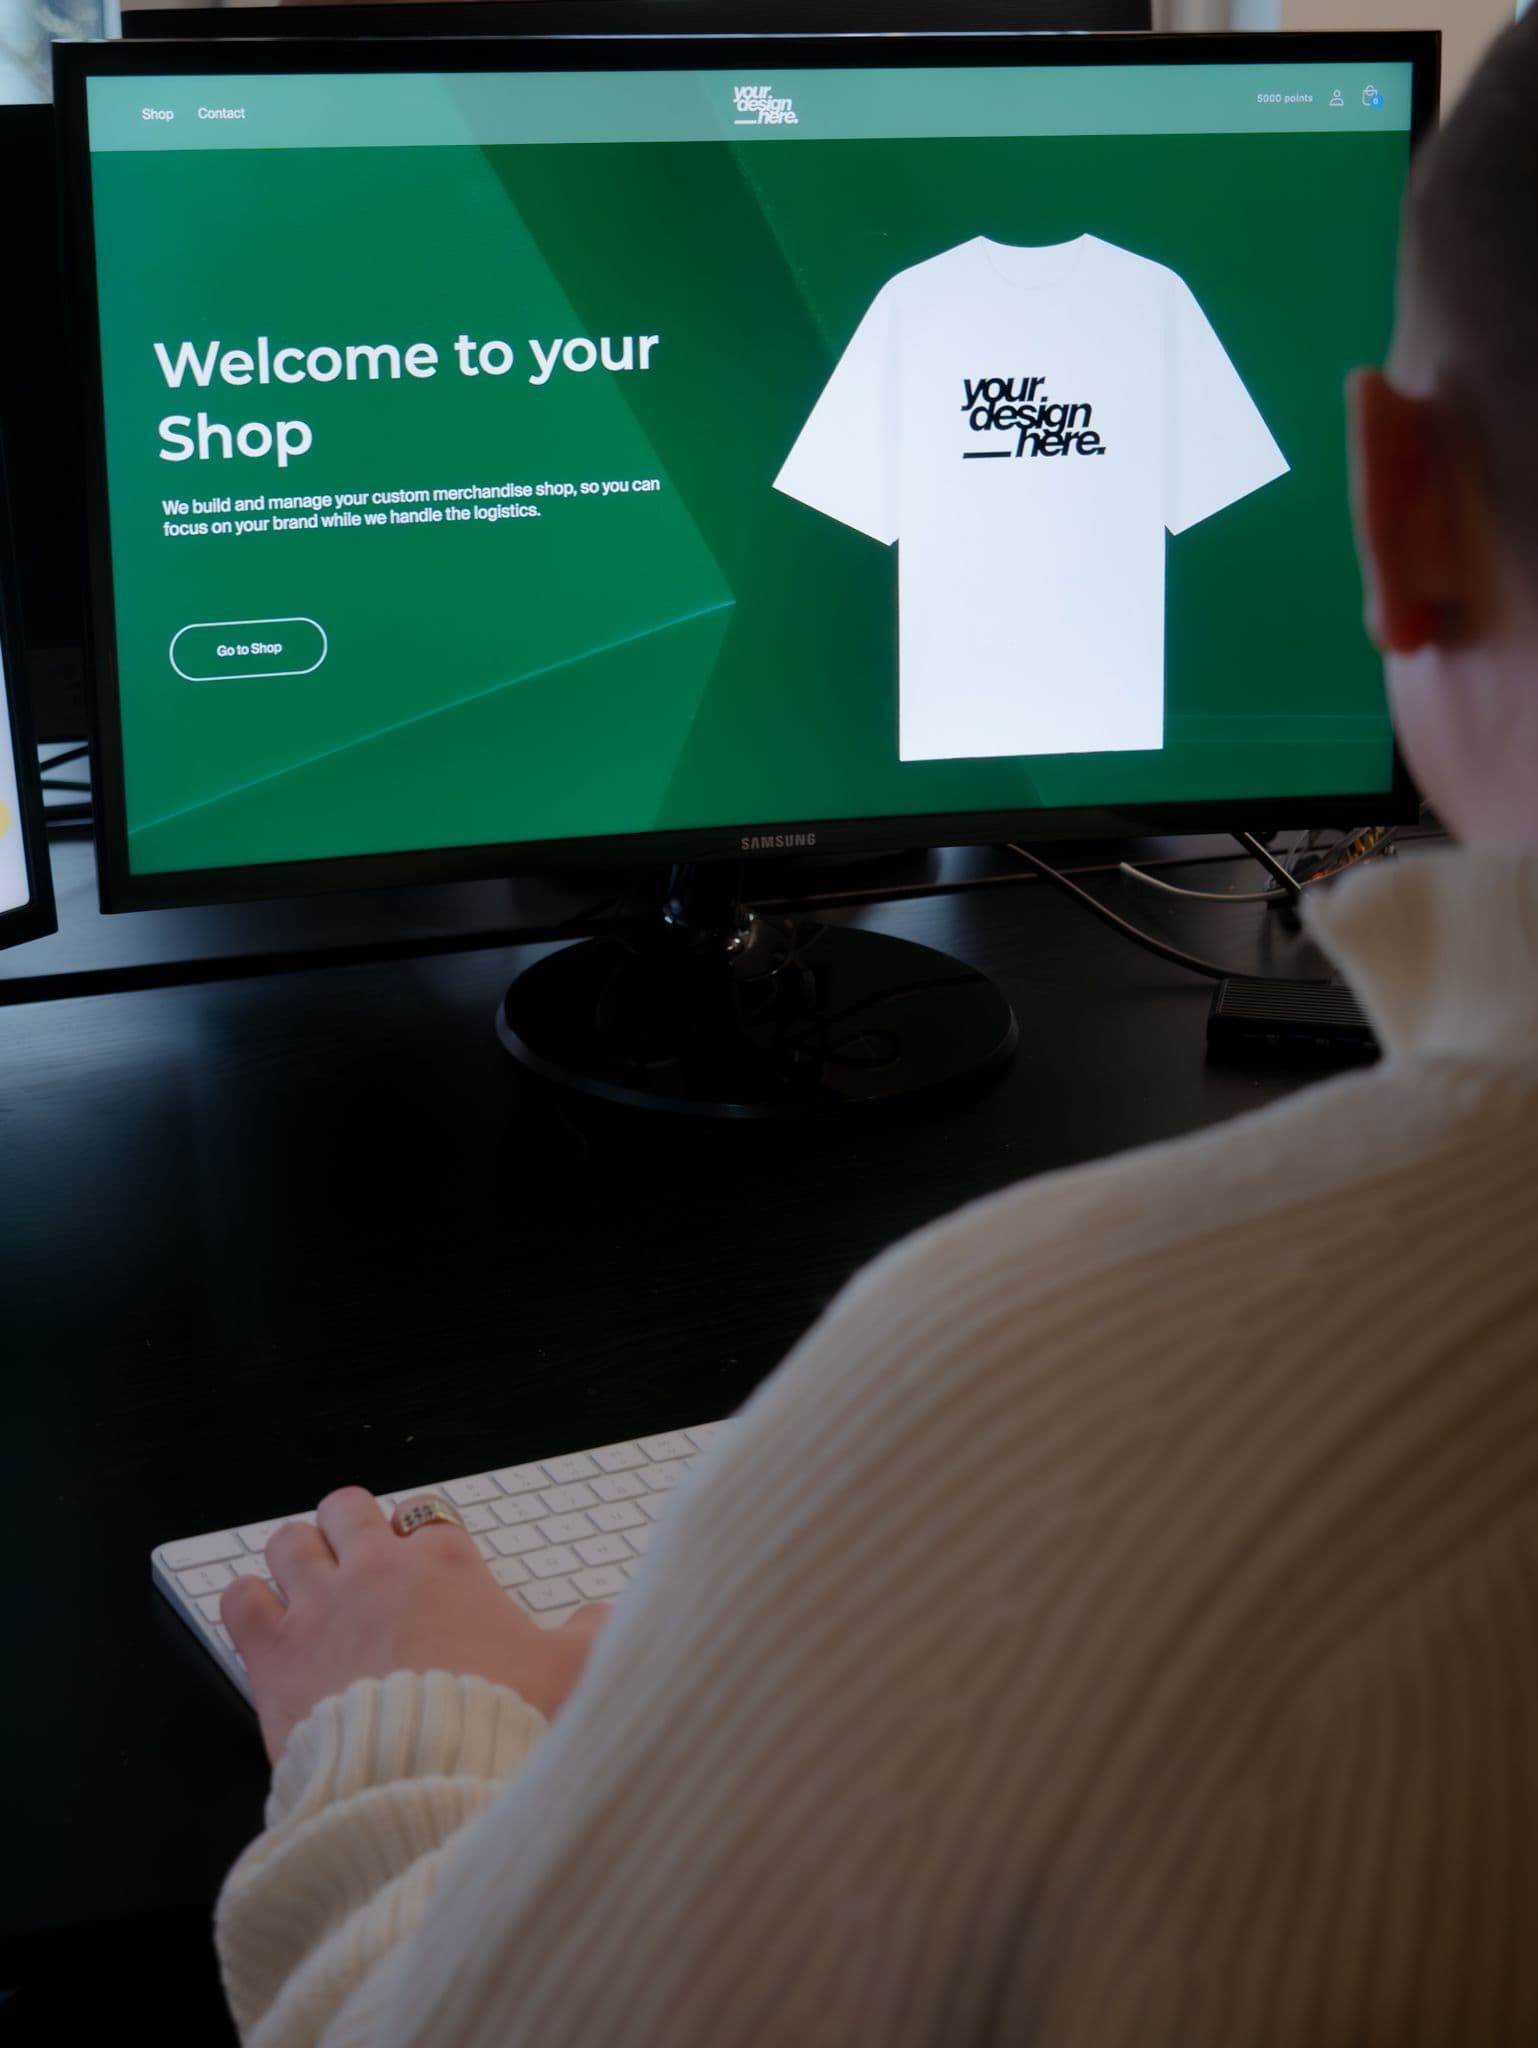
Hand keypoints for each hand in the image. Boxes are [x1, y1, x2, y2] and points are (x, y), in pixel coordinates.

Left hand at [221, 1487, 611, 1763]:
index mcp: (446, 1565)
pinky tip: (263, 1621)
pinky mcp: (273, 1652)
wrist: (429, 1782)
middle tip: (359, 1562)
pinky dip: (248, 1603)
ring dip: (296, 1558)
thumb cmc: (496, 1725)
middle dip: (350, 1529)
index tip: (426, 1570)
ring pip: (288, 1541)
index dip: (421, 1540)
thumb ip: (590, 1636)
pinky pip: (239, 1597)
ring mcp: (319, 1605)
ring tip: (307, 1585)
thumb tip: (605, 1618)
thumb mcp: (569, 1675)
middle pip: (348, 1509)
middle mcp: (378, 1570)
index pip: (425, 1516)